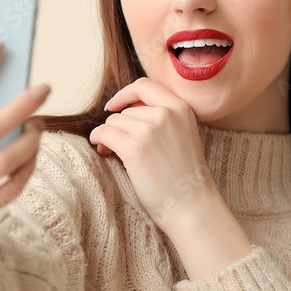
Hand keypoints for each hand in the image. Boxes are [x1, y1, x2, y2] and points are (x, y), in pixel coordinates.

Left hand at [89, 77, 216, 232]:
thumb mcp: (183, 134)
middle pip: (126, 110)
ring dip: (109, 136)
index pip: (144, 85)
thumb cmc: (185, 176)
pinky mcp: (134, 148)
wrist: (192, 205)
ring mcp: (149, 129)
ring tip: (113, 152)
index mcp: (181, 107)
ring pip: (113, 121)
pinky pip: (104, 133)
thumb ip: (163, 117)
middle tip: (116, 143)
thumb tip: (127, 110)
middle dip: (118, 125)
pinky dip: (98, 140)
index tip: (115, 106)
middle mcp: (165, 113)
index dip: (125, 94)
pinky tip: (102, 150)